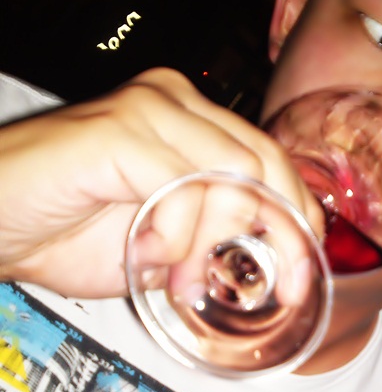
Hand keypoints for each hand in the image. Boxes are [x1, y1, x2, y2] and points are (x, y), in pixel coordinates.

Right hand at [0, 68, 323, 298]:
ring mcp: (146, 110)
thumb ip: (214, 240)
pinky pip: (180, 187)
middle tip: (269, 288)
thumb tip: (271, 262)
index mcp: (192, 123)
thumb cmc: (66, 232)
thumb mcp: (165, 246)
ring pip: (229, 175)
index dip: (299, 219)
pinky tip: (147, 257)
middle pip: (264, 163)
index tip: (306, 274)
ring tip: (181, 281)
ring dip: (212, 244)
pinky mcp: (118, 132)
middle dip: (276, 236)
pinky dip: (174, 236)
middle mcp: (175, 103)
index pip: (272, 161)